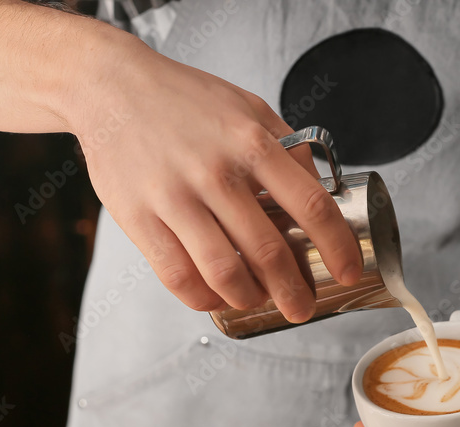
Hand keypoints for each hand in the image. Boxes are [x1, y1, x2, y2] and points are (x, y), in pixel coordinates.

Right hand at [68, 41, 362, 321]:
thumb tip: (322, 196)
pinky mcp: (138, 217)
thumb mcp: (249, 108)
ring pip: (224, 272)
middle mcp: (216, 172)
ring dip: (249, 298)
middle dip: (294, 292)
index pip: (311, 205)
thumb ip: (288, 150)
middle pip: (269, 251)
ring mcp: (175, 196)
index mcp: (252, 142)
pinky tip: (216, 298)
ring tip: (258, 301)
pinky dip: (203, 298)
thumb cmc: (185, 100)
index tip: (349, 270)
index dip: (337, 246)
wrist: (111, 86)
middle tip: (302, 307)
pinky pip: (177, 275)